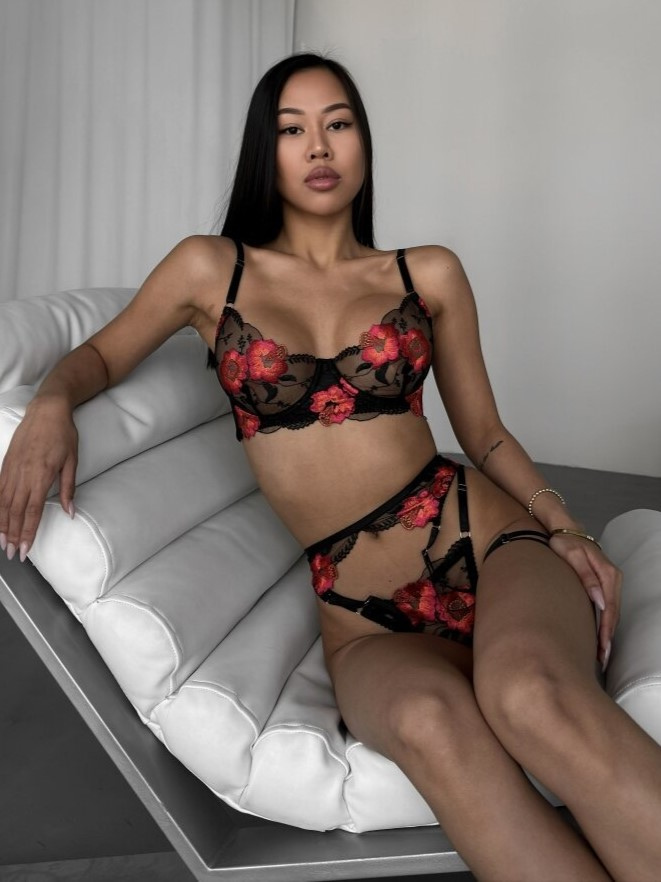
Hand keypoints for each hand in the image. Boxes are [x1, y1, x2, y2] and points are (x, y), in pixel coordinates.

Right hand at [0, 397, 77, 561]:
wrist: (46, 410)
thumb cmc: (63, 434)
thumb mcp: (72, 461)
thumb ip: (68, 488)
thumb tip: (70, 512)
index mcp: (41, 475)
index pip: (32, 511)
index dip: (27, 532)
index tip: (25, 550)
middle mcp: (23, 474)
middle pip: (14, 511)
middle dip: (12, 535)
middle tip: (12, 554)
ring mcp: (11, 469)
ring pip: (3, 502)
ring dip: (1, 524)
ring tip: (1, 542)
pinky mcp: (6, 463)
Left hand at [549, 531, 621, 670]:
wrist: (564, 529)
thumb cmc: (564, 541)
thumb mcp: (571, 556)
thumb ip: (586, 576)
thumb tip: (600, 600)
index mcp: (607, 573)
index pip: (610, 608)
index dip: (606, 630)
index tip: (602, 648)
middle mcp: (612, 578)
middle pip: (613, 613)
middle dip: (608, 638)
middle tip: (601, 660)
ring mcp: (609, 581)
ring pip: (611, 612)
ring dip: (606, 633)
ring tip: (600, 655)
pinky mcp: (603, 584)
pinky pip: (606, 607)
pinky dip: (603, 623)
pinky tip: (597, 636)